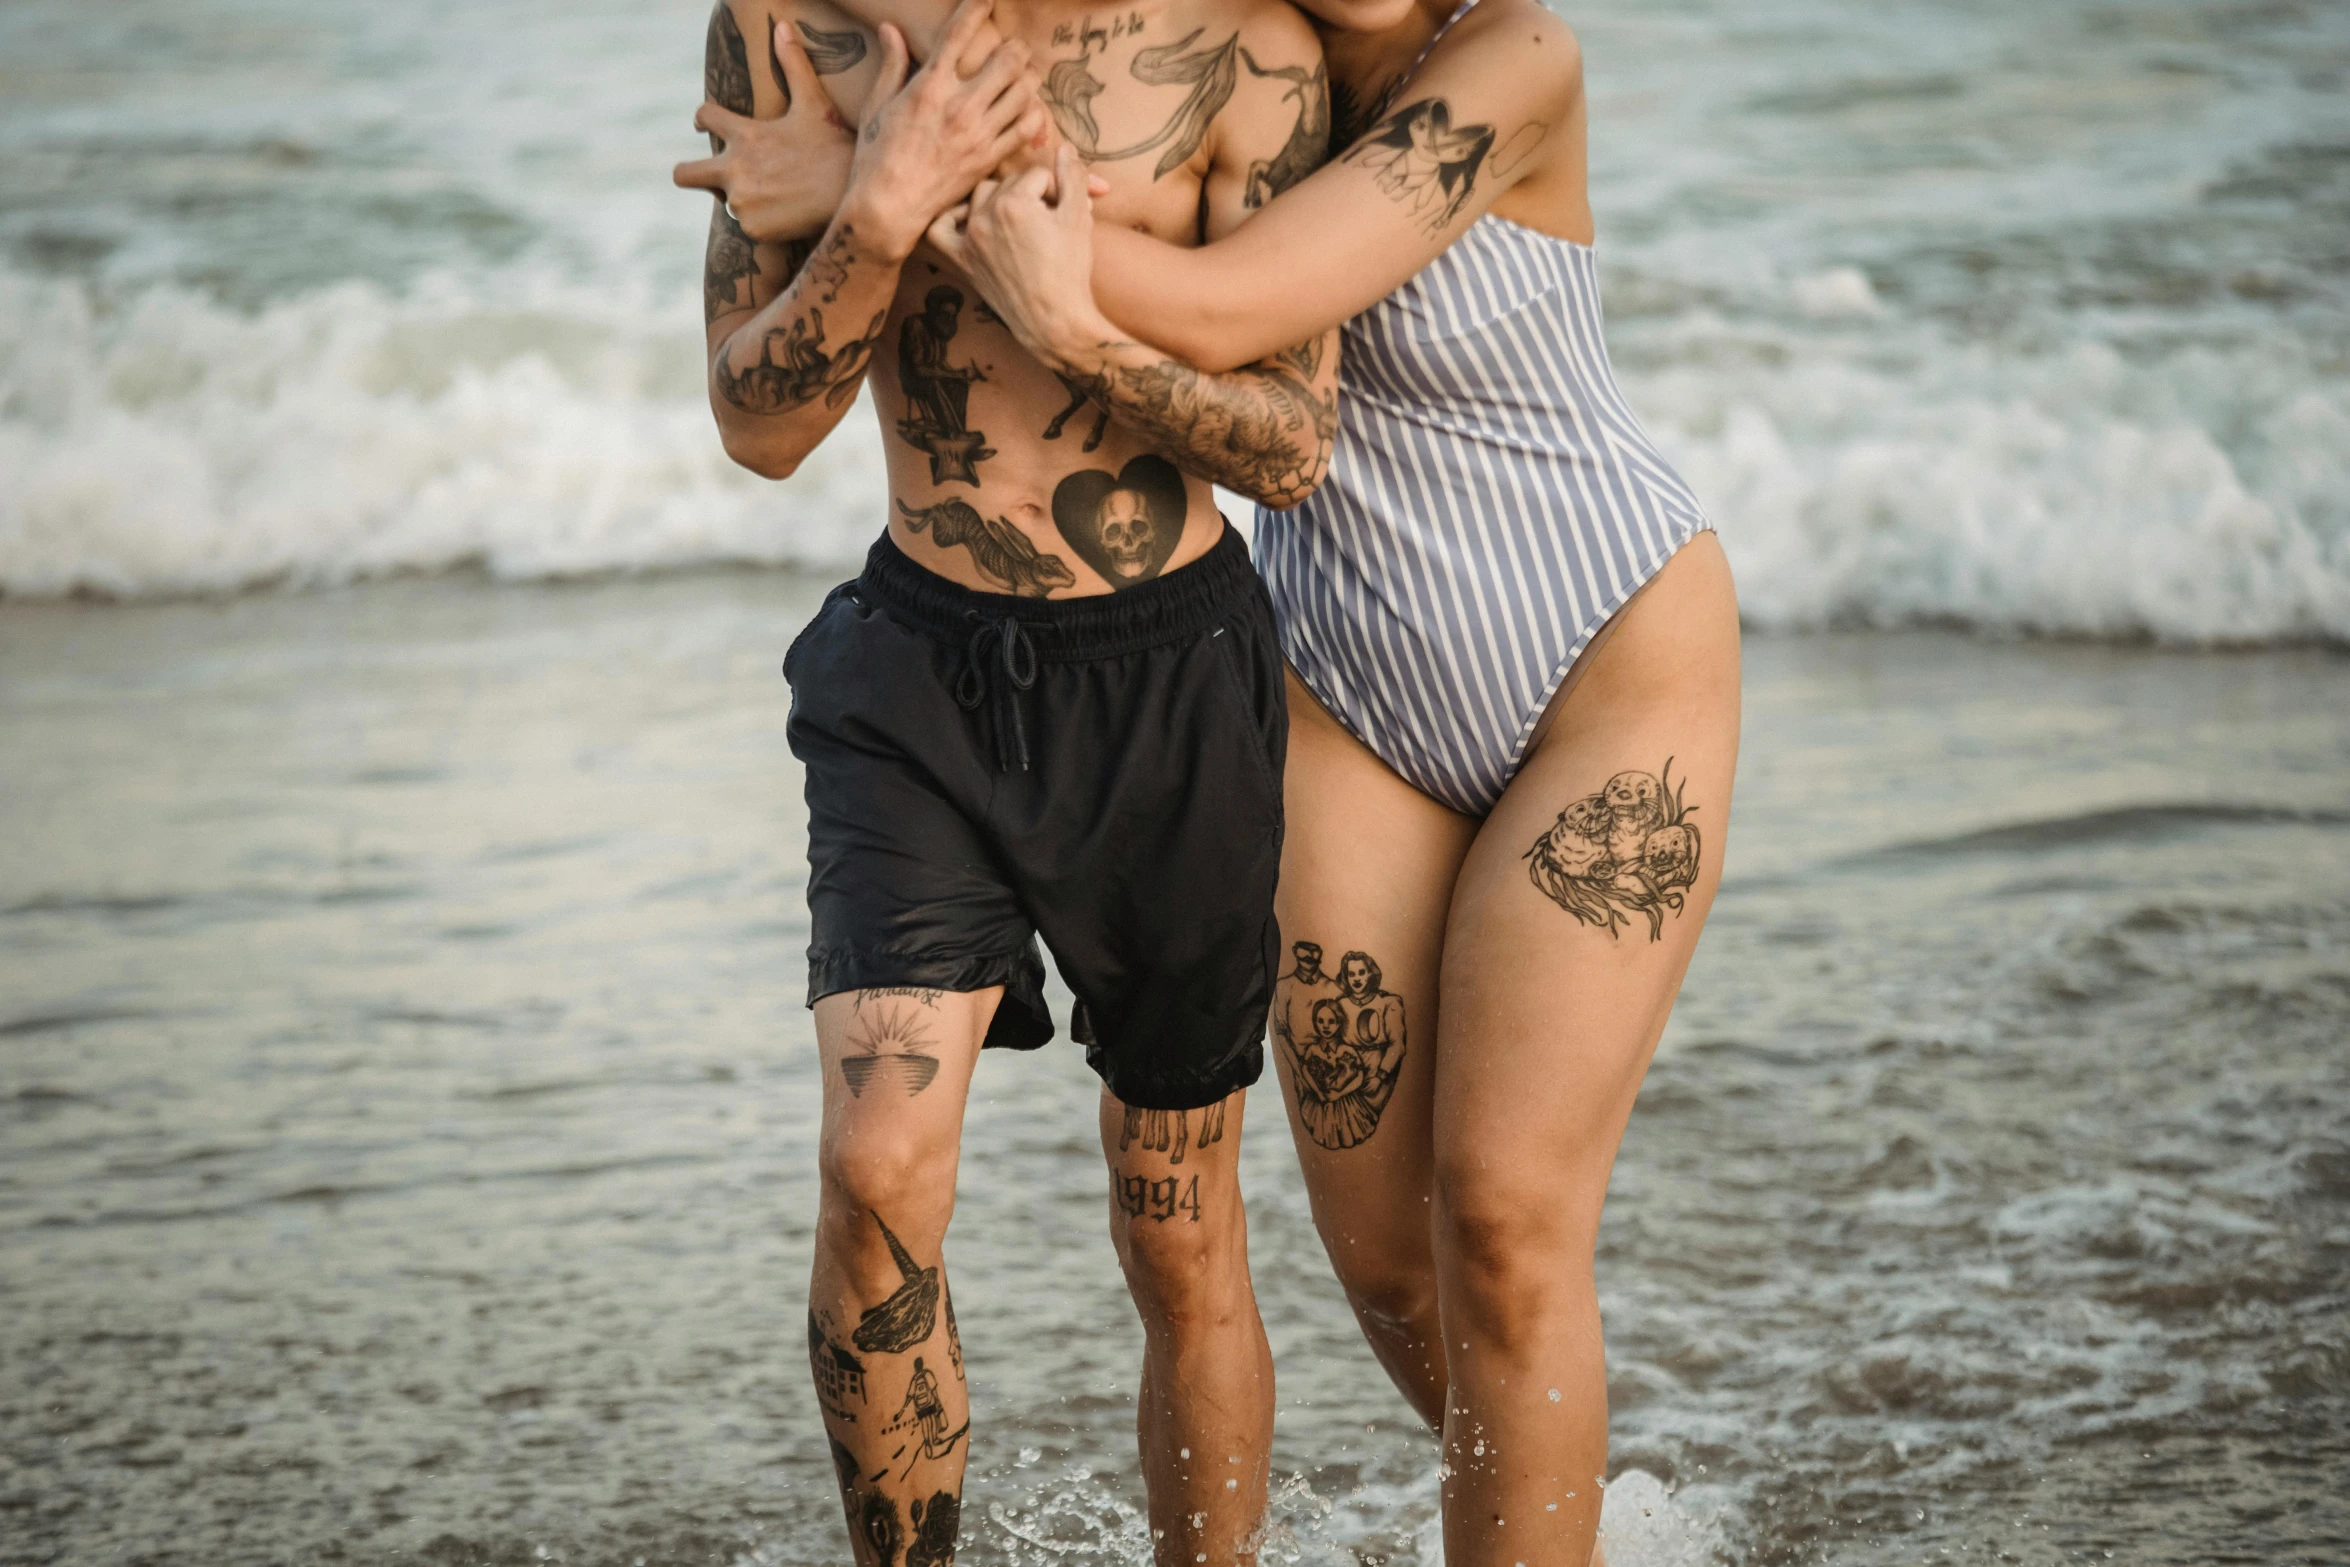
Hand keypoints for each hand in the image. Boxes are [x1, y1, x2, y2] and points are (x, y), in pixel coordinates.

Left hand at [671, 22, 854, 244]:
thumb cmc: (834, 147)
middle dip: (689, 173)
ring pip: (726, 202)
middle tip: (707, 175)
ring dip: (744, 199)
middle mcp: (734, 169)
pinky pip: (748, 226)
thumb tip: (782, 26)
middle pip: (684, 174)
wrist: (852, 196)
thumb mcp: (814, 104)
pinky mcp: (752, 229)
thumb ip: (794, 66)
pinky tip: (787, 216)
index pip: (704, 117)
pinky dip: (764, 223)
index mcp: (744, 135)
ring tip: (777, 197)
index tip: (704, 124)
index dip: (702, 118)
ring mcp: (740, 202)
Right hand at [840, 0, 1049, 262]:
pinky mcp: (990, 159)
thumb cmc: (876, 158)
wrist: (888, 210)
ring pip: (1024, 90)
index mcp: (929, 87)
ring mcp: (978, 134)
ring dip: (1028, 77)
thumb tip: (890, 28)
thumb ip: (891, 65)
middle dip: (1015, 47)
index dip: (977, 7)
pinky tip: (1026, 109)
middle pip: (1007, 59)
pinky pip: (1026, 127)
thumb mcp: (876, 107)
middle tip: (1014, 48)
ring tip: (1024, 75)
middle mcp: (959, 106)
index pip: (959, 34)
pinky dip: (1032, 112)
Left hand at [927, 142, 1111, 364]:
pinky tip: (972, 219)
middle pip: (1010, 183)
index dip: (1060, 188)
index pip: (1038, 174)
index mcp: (1014, 202)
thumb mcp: (1079, 218)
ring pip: (979, 196)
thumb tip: (1065, 146)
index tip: (1072, 207)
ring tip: (1023, 215)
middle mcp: (984, 216)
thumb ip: (1073, 176)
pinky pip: (942, 228)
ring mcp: (969, 239)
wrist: (1055, 323)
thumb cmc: (1070, 271)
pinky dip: (952, 218)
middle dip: (1034, 194)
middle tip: (1054, 215)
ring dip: (1000, 198)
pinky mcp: (962, 259)